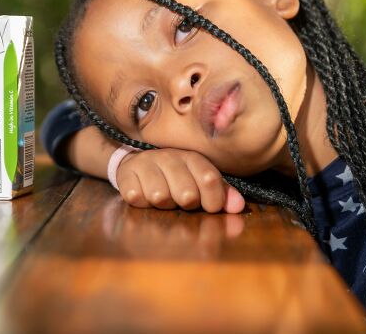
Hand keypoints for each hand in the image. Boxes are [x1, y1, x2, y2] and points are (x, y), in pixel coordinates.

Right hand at [114, 148, 244, 213]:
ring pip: (160, 196)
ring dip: (164, 204)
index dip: (214, 199)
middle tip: (182, 202)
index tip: (210, 207)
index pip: (209, 178)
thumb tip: (239, 206)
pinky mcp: (126, 175)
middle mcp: (170, 158)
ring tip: (163, 198)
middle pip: (187, 193)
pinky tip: (143, 195)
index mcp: (192, 159)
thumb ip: (220, 193)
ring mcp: (146, 165)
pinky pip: (136, 196)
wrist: (137, 163)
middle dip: (187, 204)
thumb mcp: (199, 180)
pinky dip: (141, 201)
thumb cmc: (175, 177)